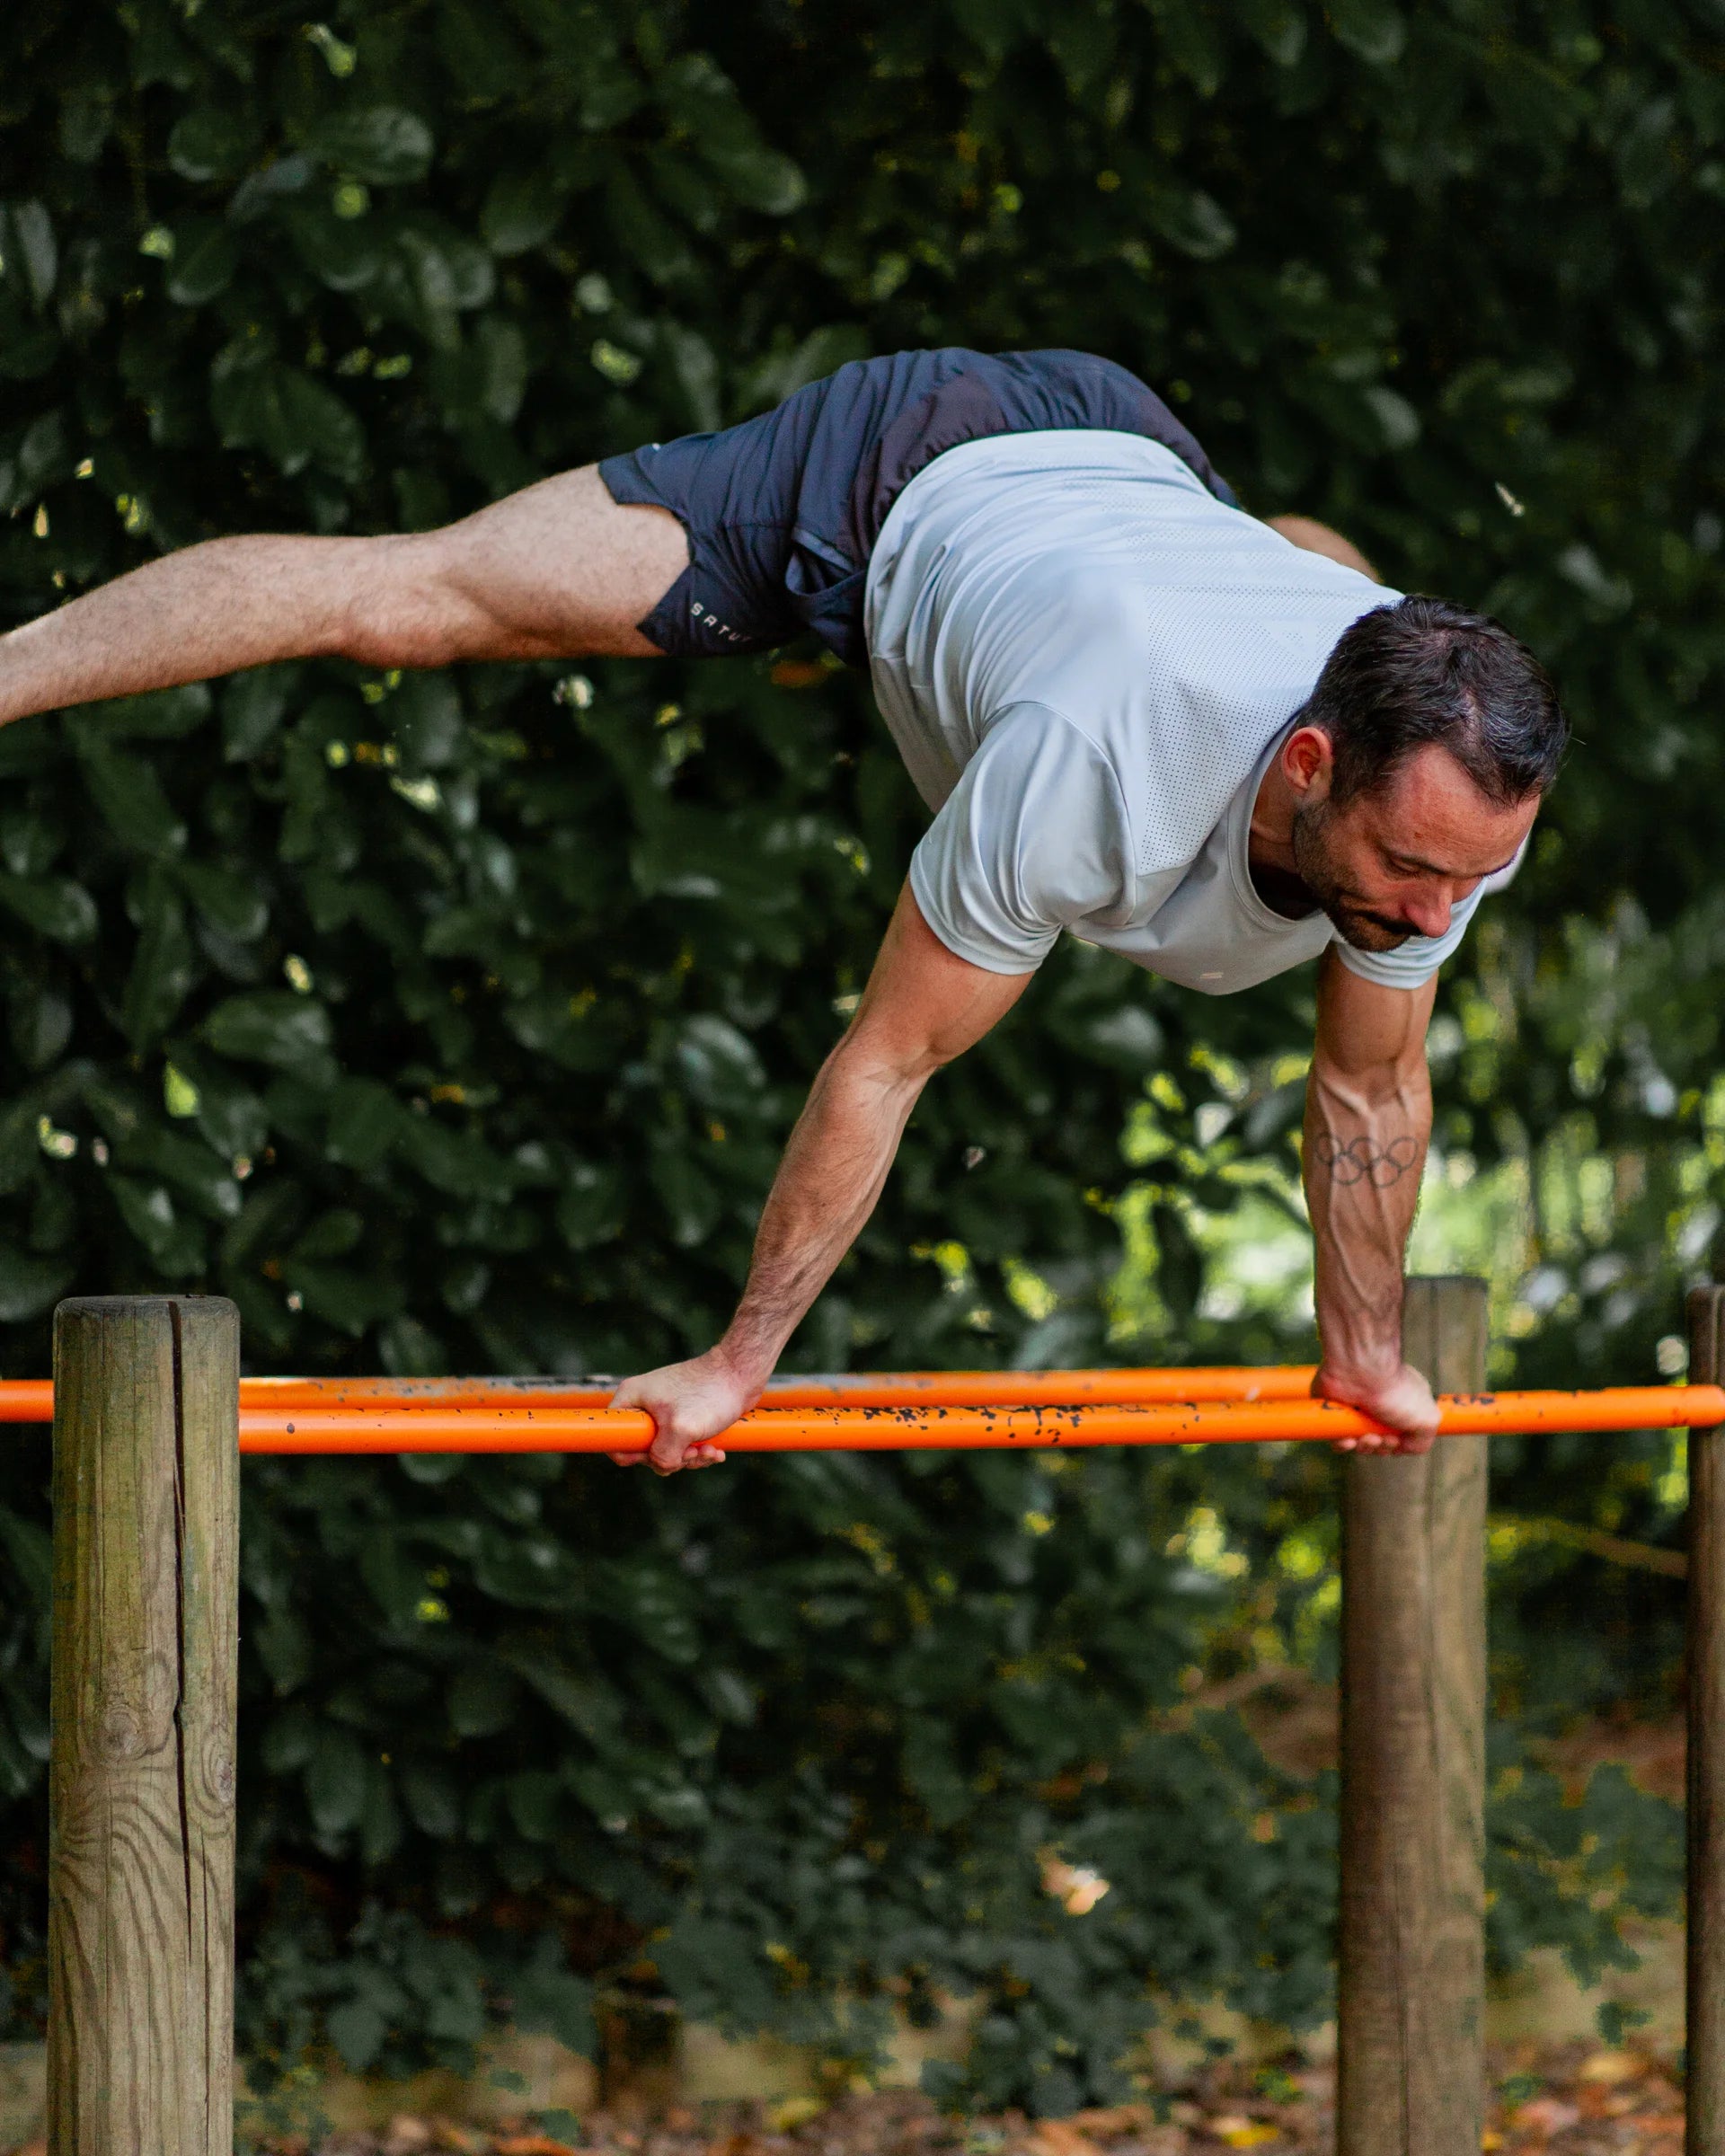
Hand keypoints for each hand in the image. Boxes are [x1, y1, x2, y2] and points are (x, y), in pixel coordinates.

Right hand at [607, 1348, 758, 1473]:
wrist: (741, 1373)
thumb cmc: (710, 1393)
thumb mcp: (680, 1429)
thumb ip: (662, 1455)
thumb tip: (662, 1465)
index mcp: (631, 1399)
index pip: (615, 1439)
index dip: (633, 1456)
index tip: (658, 1454)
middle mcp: (644, 1404)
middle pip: (643, 1450)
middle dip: (671, 1458)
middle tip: (691, 1452)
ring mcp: (664, 1411)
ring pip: (667, 1451)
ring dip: (690, 1458)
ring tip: (710, 1450)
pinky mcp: (684, 1416)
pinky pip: (683, 1445)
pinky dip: (699, 1452)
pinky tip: (716, 1450)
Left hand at [1314, 1360, 1440, 1455]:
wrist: (1358, 1371)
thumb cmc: (1394, 1390)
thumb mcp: (1427, 1419)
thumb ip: (1422, 1441)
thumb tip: (1403, 1448)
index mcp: (1403, 1405)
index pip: (1402, 1435)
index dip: (1399, 1445)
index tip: (1398, 1441)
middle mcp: (1379, 1407)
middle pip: (1380, 1443)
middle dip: (1382, 1447)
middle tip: (1382, 1438)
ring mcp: (1355, 1409)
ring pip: (1359, 1443)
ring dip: (1365, 1447)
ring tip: (1366, 1436)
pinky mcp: (1334, 1411)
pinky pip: (1336, 1438)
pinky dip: (1343, 1444)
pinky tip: (1348, 1438)